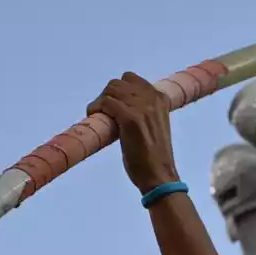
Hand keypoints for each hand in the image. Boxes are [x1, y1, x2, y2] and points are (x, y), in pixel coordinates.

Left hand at [86, 72, 179, 192]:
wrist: (159, 175)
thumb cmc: (154, 156)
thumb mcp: (154, 125)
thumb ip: (145, 111)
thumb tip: (123, 104)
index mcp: (160, 99)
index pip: (132, 79)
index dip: (119, 90)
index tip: (113, 105)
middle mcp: (153, 99)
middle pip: (119, 82)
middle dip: (107, 95)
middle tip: (103, 112)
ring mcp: (142, 108)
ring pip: (111, 90)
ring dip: (101, 101)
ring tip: (98, 115)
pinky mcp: (130, 119)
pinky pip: (106, 103)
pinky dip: (96, 108)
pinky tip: (95, 117)